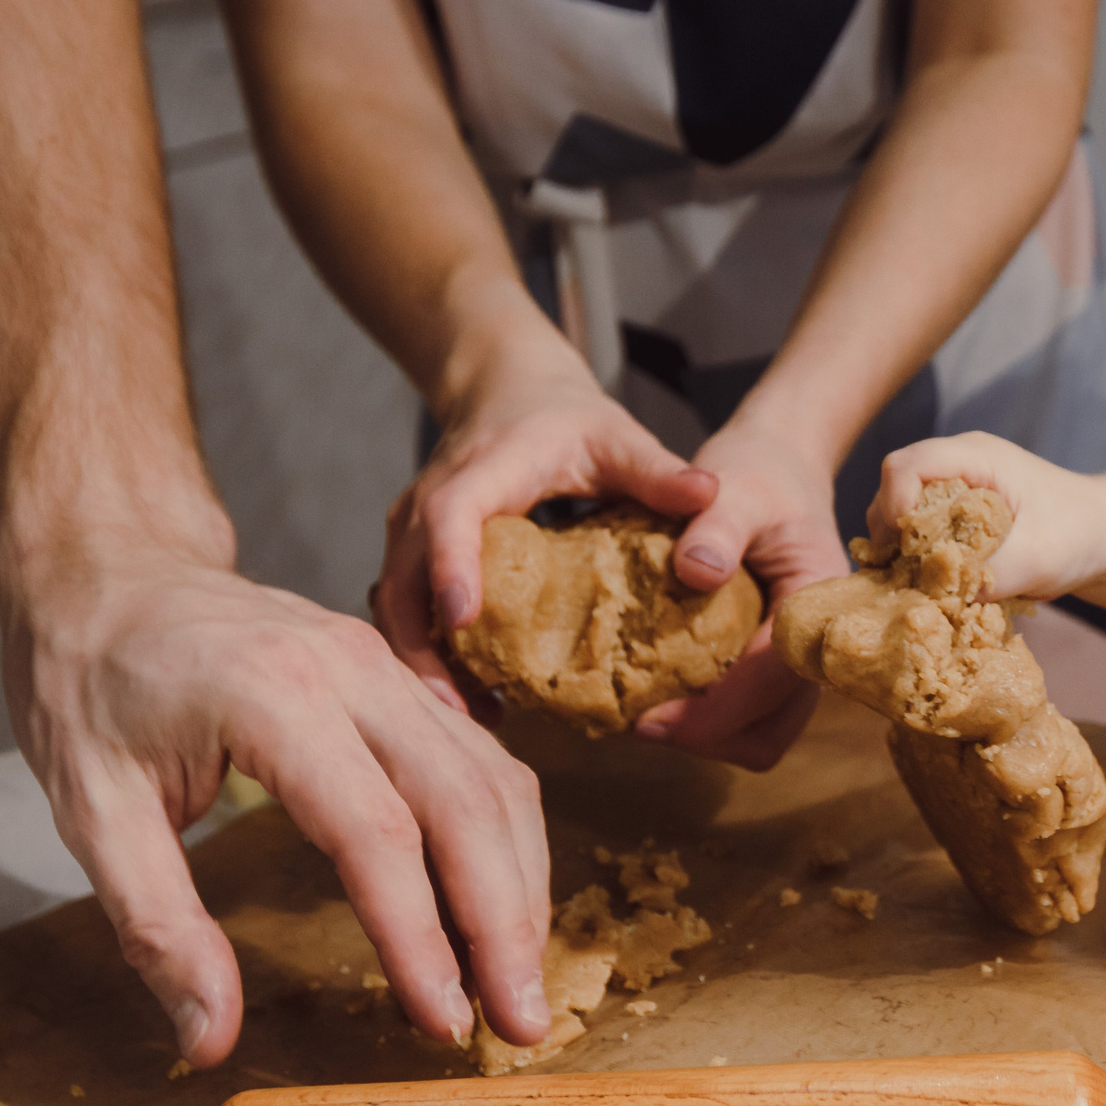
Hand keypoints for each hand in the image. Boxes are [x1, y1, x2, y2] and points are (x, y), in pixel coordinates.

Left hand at [5, 539, 558, 1064]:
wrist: (109, 564)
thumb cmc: (87, 681)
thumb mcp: (88, 810)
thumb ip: (156, 925)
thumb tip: (207, 1041)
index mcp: (272, 696)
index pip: (375, 830)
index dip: (419, 935)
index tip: (442, 1022)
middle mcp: (353, 671)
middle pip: (466, 803)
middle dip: (505, 922)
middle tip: (522, 1025)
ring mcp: (389, 668)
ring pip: (494, 780)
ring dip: (520, 886)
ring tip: (518, 983)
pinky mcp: (404, 679)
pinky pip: (484, 761)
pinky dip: (505, 843)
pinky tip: (500, 909)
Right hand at [381, 328, 716, 712]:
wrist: (504, 388)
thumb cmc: (564, 417)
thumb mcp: (616, 437)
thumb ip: (659, 470)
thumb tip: (711, 494)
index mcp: (481, 471)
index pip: (451, 516)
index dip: (452, 565)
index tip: (464, 620)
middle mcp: (429, 503)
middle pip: (403, 581)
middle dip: (424, 648)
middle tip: (463, 711)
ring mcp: (412, 533)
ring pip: (394, 606)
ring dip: (423, 663)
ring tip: (472, 717)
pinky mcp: (412, 556)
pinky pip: (405, 611)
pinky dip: (426, 654)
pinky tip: (471, 697)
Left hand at [636, 411, 849, 768]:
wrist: (781, 465)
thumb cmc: (759, 473)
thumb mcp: (735, 486)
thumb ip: (717, 525)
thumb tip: (696, 572)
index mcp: (820, 602)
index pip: (776, 678)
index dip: (717, 709)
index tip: (651, 717)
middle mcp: (819, 644)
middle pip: (773, 728)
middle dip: (709, 735)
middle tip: (640, 722)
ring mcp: (802, 661)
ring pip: (764, 733)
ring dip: (709, 735)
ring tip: (648, 713)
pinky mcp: (779, 666)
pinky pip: (753, 717)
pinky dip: (711, 720)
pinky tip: (666, 694)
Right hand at [870, 432, 1105, 601]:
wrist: (1104, 534)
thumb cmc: (1078, 534)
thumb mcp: (1038, 559)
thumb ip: (987, 574)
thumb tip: (937, 594)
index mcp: (977, 457)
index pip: (907, 466)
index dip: (894, 505)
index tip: (908, 549)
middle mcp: (958, 464)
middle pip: (894, 487)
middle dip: (892, 531)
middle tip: (904, 574)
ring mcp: (955, 486)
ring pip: (900, 510)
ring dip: (902, 547)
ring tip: (919, 582)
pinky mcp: (955, 511)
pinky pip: (917, 529)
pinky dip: (916, 555)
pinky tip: (931, 581)